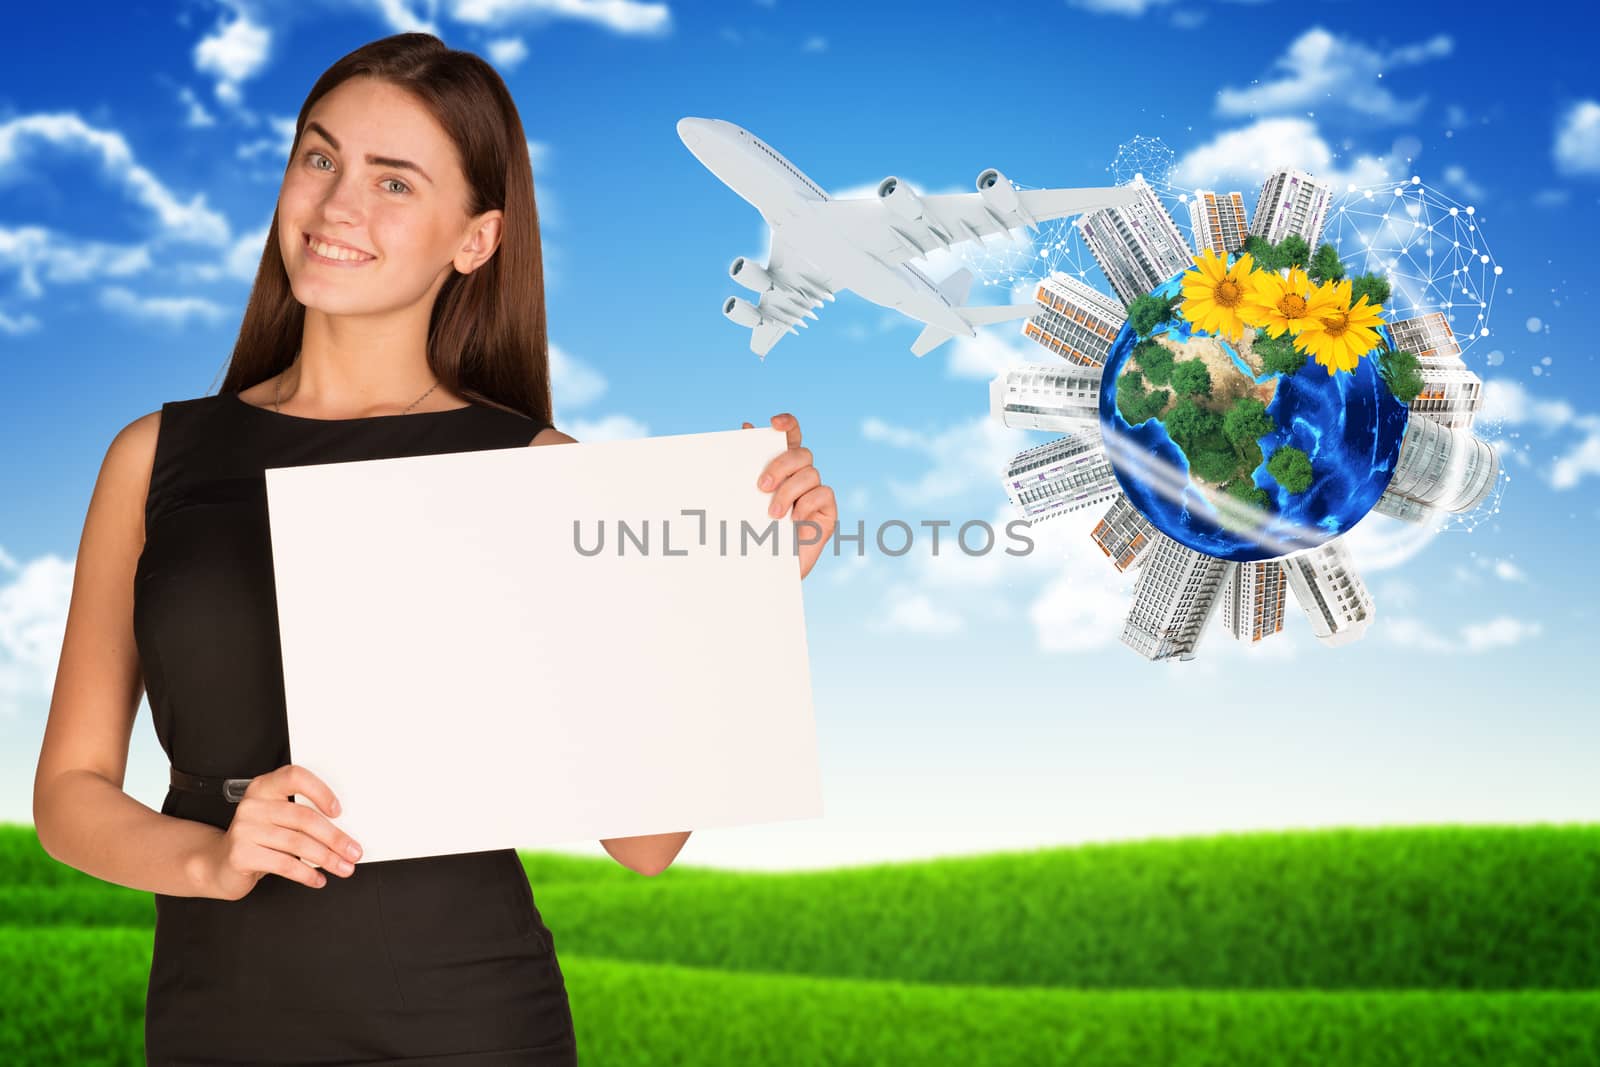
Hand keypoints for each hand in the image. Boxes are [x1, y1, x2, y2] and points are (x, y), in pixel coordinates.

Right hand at [201, 763, 363, 899]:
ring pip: (297, 843)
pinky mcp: (241, 854)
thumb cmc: (258, 839)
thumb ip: (301, 816)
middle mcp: (253, 805)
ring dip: (327, 858)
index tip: (339, 811)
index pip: (295, 777)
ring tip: (343, 868)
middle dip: (335, 838)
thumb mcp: (277, 820)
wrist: (219, 863)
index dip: (320, 791)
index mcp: (264, 787)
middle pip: (303, 818)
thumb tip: (343, 833)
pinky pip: (284, 864)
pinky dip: (306, 874)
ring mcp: (244, 829)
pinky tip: (318, 879)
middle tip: (353, 851)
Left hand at [742, 413, 836, 579]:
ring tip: (772, 515)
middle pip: (801, 453)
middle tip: (761, 486)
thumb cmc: (751, 535)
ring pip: (810, 473)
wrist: (764, 574)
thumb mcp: (745, 499)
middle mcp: (801, 477)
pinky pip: (824, 494)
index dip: (788, 424)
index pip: (791, 436)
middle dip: (781, 465)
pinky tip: (795, 520)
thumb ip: (748, 465)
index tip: (774, 423)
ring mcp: (816, 494)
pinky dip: (807, 504)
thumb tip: (746, 427)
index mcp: (782, 468)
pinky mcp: (827, 512)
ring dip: (788, 492)